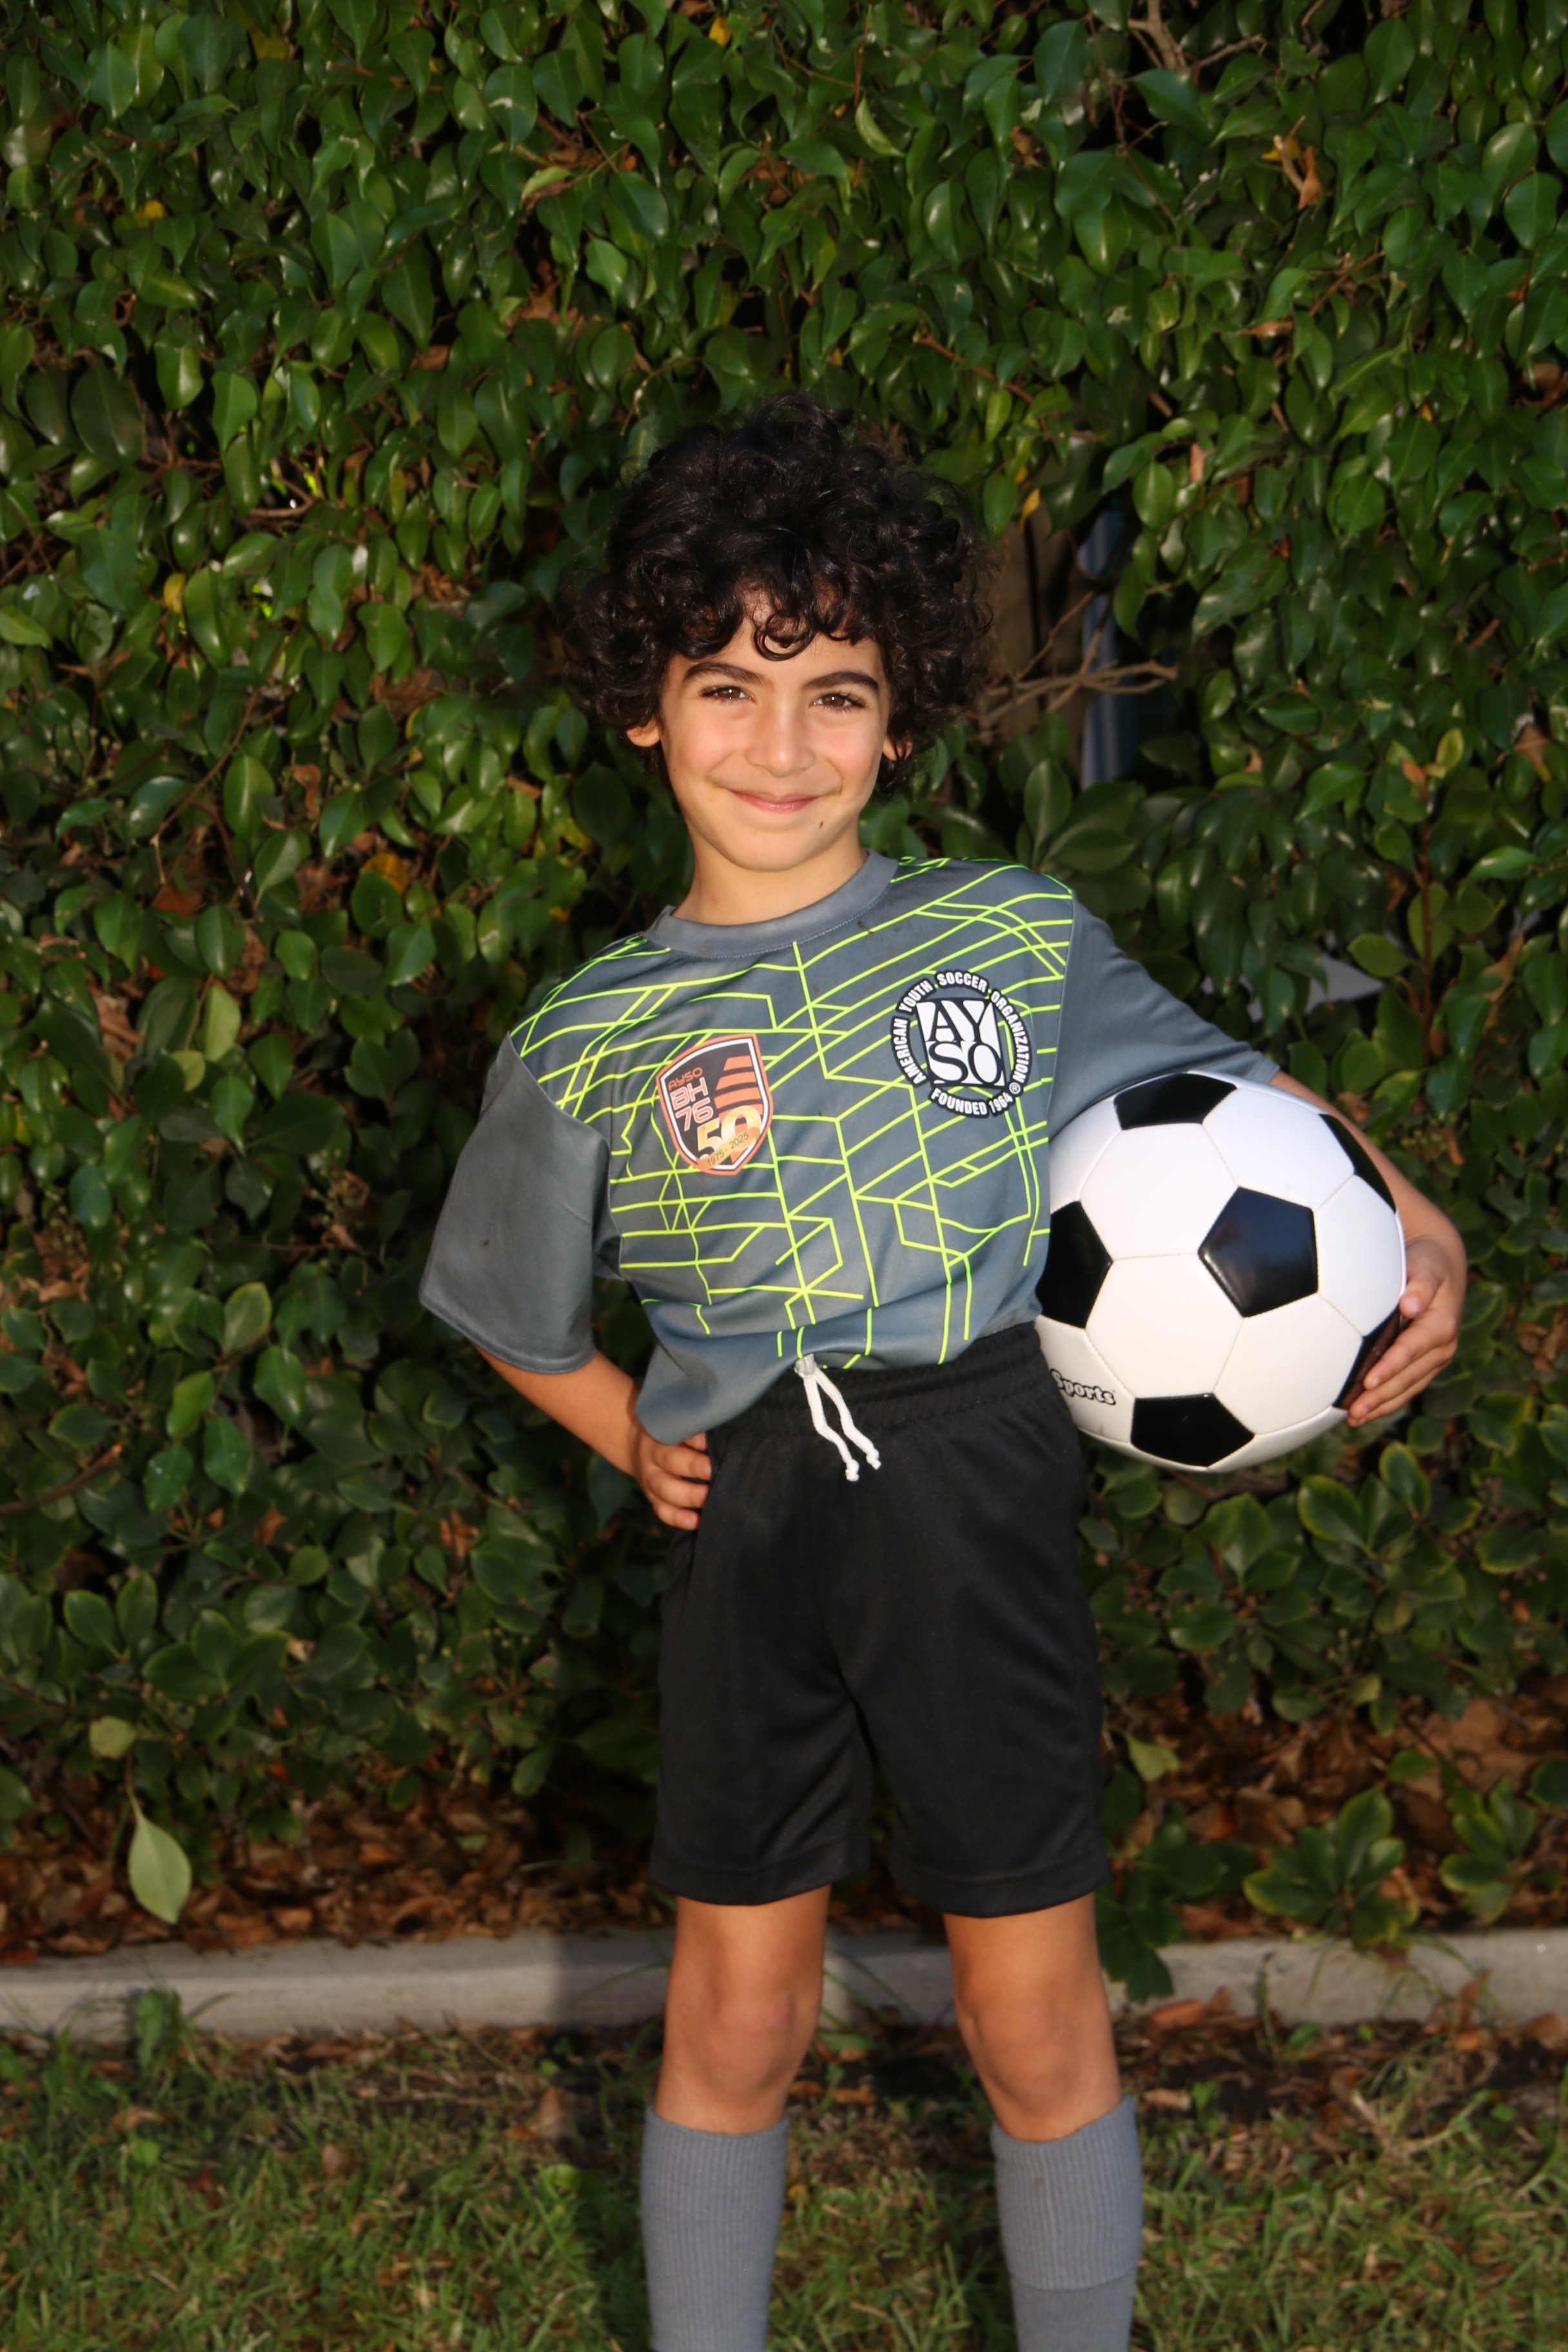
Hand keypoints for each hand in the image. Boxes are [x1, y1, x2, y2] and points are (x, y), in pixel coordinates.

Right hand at [631, 1419, 711, 1529]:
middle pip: (670, 1460)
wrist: (636, 1445)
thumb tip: (728, 1429)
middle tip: (713, 1472)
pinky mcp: (652, 1497)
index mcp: (661, 1431)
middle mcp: (653, 1454)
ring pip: (665, 1488)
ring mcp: (650, 1478)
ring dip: (687, 1495)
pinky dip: (677, 1517)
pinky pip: (661, 1510)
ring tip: (708, 1499)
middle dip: (692, 1467)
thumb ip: (697, 1425)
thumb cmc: (672, 1432)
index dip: (691, 1437)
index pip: (674, 1432)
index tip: (707, 1442)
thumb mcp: (676, 1421)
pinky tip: (695, 1521)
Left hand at [1346, 1232, 1465, 1426]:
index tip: (1368, 1383)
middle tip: (1354, 1412)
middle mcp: (1442, 1347)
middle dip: (1382, 1397)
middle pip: (1409, 1377)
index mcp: (1442, 1325)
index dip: (1391, 1367)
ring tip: (1354, 1420)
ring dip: (1382, 1406)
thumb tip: (1411, 1305)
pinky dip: (1387, 1400)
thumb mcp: (1428, 1266)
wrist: (1442, 1264)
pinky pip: (1406, 1386)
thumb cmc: (1428, 1262)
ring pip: (1407, 1388)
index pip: (1412, 1350)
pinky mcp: (1425, 1363)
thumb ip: (1421, 1284)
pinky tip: (1365, 1412)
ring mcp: (1434, 1358)